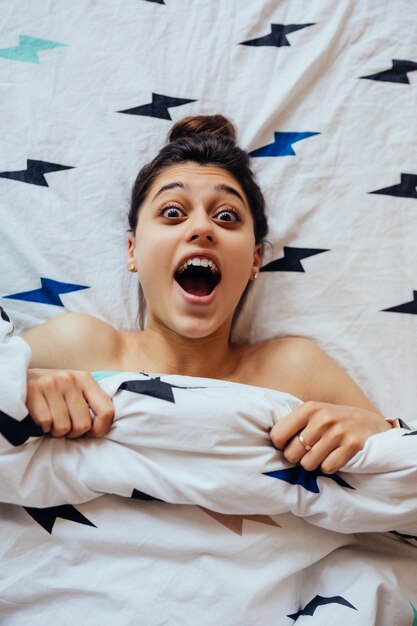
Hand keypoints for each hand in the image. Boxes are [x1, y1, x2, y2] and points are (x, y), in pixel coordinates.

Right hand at [26, 369, 114, 438]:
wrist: (22, 378)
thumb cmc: (54, 391)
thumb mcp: (76, 390)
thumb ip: (91, 404)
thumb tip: (102, 429)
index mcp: (86, 379)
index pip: (107, 410)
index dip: (101, 429)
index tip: (91, 432)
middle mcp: (70, 379)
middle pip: (83, 425)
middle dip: (74, 433)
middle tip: (66, 427)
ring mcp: (51, 384)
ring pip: (63, 427)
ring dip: (56, 431)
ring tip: (52, 422)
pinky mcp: (33, 390)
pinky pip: (45, 423)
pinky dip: (42, 427)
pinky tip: (41, 419)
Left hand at [270, 401, 391, 473]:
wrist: (372, 424)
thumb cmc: (336, 421)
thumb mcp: (315, 413)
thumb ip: (294, 422)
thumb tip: (270, 440)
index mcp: (309, 408)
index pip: (277, 435)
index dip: (280, 445)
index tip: (289, 445)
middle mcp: (322, 418)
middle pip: (292, 453)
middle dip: (297, 458)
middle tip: (308, 452)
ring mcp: (338, 431)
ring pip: (308, 464)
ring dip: (313, 464)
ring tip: (322, 454)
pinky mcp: (352, 445)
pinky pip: (328, 468)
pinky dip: (329, 467)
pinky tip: (335, 457)